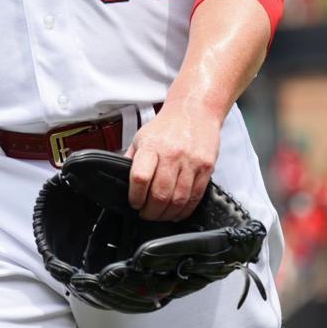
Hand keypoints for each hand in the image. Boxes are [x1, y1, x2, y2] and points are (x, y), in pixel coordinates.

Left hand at [126, 101, 221, 221]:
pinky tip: (177, 212)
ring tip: (159, 216)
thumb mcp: (141, 137)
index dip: (135, 196)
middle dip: (150, 211)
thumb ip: (132, 159)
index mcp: (152, 147)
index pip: (140, 177)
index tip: (133, 203)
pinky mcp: (206, 169)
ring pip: (179, 199)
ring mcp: (191, 163)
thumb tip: (120, 179)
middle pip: (160, 193)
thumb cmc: (167, 126)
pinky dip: (185, 210)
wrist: (195, 112)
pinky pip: (196, 196)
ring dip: (167, 214)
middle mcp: (172, 155)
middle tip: (145, 215)